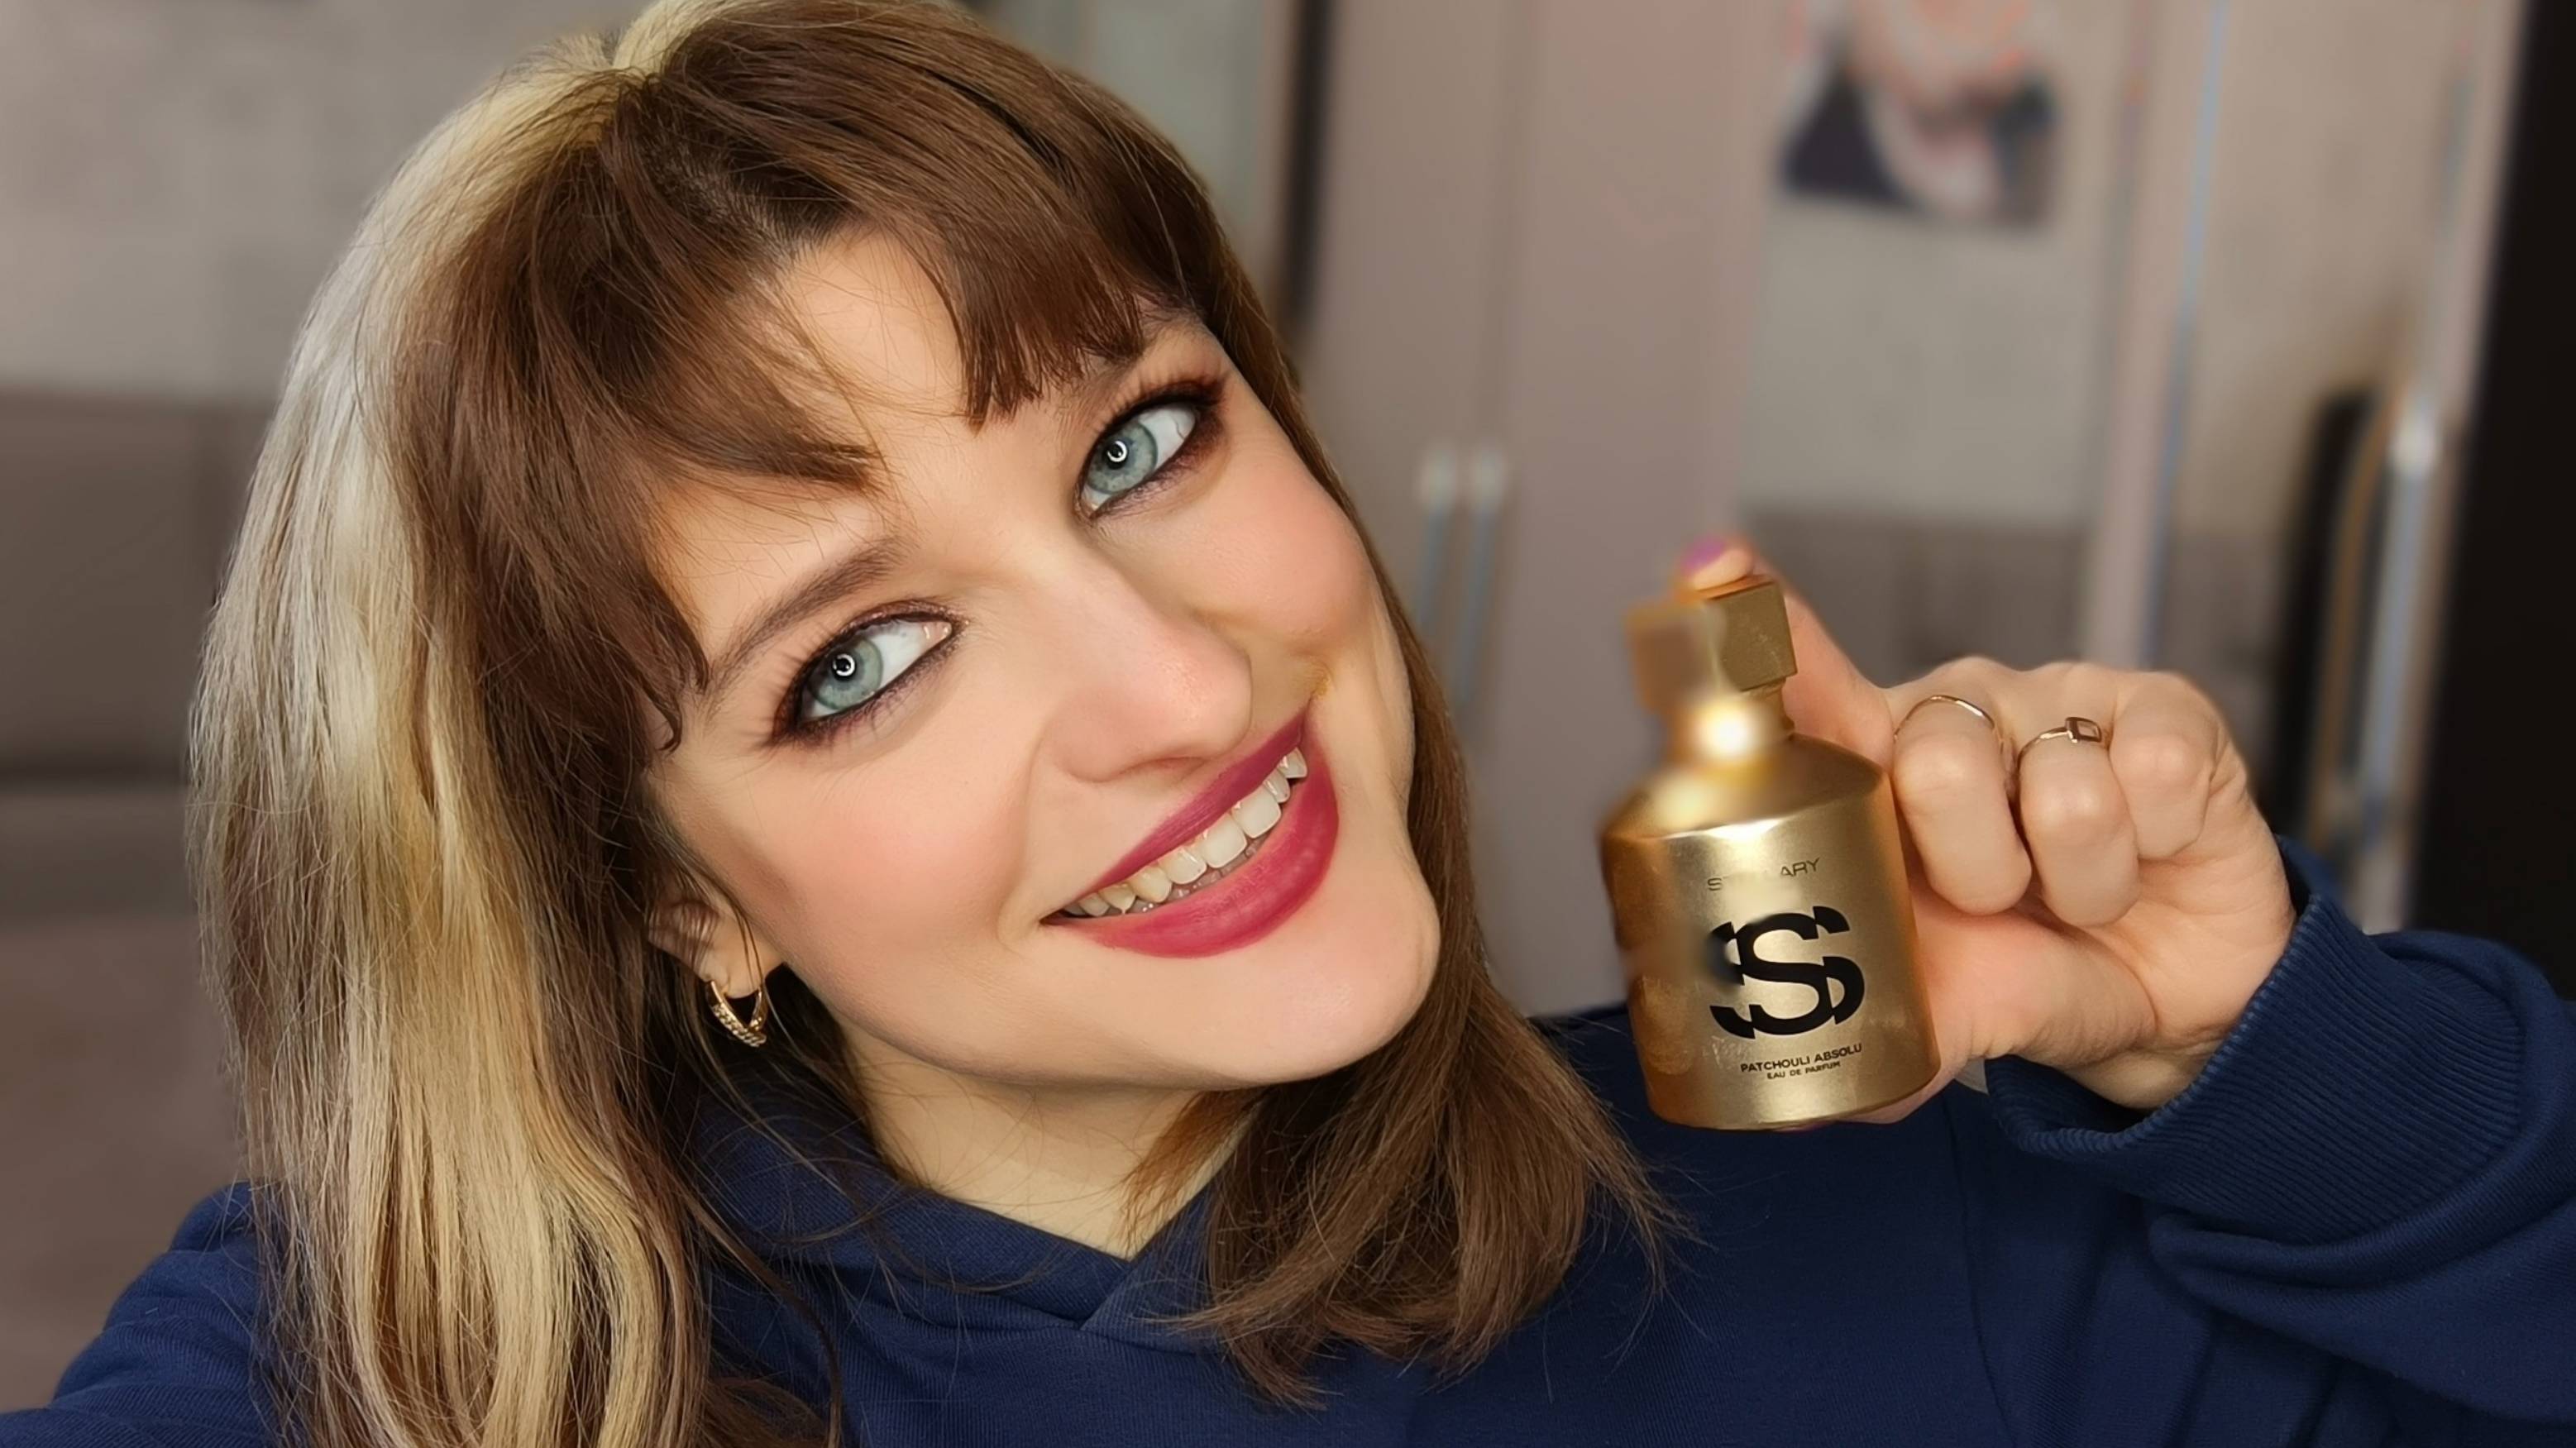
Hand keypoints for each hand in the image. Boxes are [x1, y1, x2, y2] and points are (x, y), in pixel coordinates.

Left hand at [1674, 538, 2297, 1116]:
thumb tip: (1796, 1119)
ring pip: (2056, 786)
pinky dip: (2156, 847)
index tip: (1708, 570)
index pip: (1798, 685)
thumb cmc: (2022, 969)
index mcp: (1868, 767)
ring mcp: (2053, 700)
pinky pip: (2152, 775)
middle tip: (2002, 904)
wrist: (2166, 997)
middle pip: (1932, 760)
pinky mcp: (2162, 710)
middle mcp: (1949, 712)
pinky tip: (2151, 851)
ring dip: (2078, 877)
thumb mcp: (1942, 1012)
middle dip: (1978, 871)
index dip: (1752, 626)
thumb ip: (1873, 1043)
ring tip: (2075, 891)